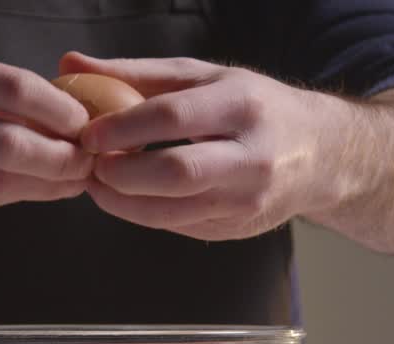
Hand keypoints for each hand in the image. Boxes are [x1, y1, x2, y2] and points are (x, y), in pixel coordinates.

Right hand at [0, 47, 93, 219]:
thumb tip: (62, 120)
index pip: (17, 90)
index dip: (63, 112)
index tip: (88, 126)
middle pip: (11, 146)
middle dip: (62, 161)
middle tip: (87, 165)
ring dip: (42, 187)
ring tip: (69, 183)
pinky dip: (5, 197)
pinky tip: (26, 192)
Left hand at [60, 52, 343, 240]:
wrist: (322, 155)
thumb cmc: (252, 108)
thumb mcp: (203, 79)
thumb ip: (136, 74)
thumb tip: (71, 63)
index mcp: (243, 105)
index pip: (174, 117)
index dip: (123, 129)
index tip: (87, 134)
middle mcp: (252, 156)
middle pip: (175, 173)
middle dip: (121, 174)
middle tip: (90, 165)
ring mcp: (247, 201)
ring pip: (171, 212)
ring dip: (122, 202)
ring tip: (97, 183)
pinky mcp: (236, 230)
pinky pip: (176, 227)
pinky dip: (141, 214)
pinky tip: (124, 196)